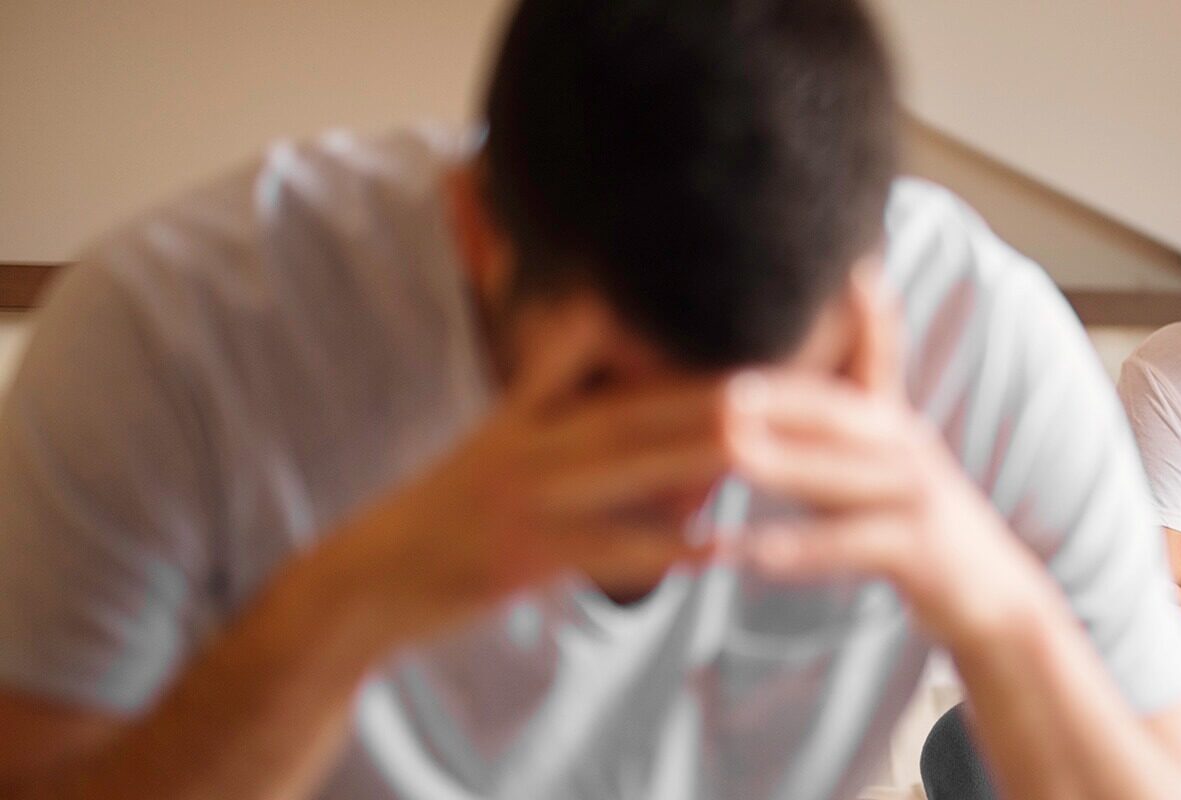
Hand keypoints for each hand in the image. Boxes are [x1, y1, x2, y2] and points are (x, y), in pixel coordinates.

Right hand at [303, 297, 730, 652]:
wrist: (367, 580)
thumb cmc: (450, 515)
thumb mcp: (501, 442)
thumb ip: (564, 403)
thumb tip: (636, 384)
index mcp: (530, 410)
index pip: (618, 370)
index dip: (686, 354)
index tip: (754, 344)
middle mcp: (529, 442)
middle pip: (635, 409)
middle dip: (711, 396)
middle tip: (786, 387)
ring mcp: (523, 497)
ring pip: (625, 469)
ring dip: (699, 461)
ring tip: (764, 449)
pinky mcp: (520, 555)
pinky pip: (606, 547)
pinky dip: (664, 548)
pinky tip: (716, 549)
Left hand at [724, 268, 1055, 646]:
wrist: (992, 593)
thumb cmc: (909, 524)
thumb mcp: (875, 463)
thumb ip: (824, 427)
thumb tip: (755, 386)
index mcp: (890, 422)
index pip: (870, 355)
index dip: (856, 314)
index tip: (833, 277)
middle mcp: (906, 448)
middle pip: (840, 412)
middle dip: (783, 395)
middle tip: (724, 385)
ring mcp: (917, 497)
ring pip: (846, 476)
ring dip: (789, 464)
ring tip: (735, 456)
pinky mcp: (921, 551)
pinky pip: (854, 546)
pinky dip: (805, 551)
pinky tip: (757, 554)